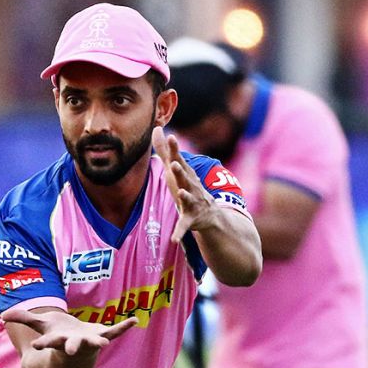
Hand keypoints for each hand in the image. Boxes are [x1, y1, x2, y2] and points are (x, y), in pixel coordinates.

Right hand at [4, 308, 137, 355]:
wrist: (77, 351)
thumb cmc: (58, 336)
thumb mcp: (41, 326)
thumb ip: (23, 319)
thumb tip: (2, 316)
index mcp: (58, 341)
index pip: (48, 343)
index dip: (43, 344)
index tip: (38, 346)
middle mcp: (74, 344)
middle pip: (72, 347)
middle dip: (72, 347)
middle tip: (71, 350)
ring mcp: (90, 341)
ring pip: (95, 342)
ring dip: (99, 341)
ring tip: (104, 341)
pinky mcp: (103, 335)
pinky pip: (115, 332)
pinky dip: (124, 327)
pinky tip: (134, 320)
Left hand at [152, 126, 221, 242]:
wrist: (211, 214)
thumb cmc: (188, 187)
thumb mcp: (176, 169)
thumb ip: (165, 150)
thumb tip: (157, 128)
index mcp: (185, 175)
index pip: (179, 160)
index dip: (175, 149)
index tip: (170, 136)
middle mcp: (191, 187)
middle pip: (185, 177)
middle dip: (180, 171)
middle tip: (174, 163)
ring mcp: (192, 203)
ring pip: (187, 198)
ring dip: (184, 195)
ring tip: (179, 192)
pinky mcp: (190, 219)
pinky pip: (183, 226)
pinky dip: (178, 233)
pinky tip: (173, 240)